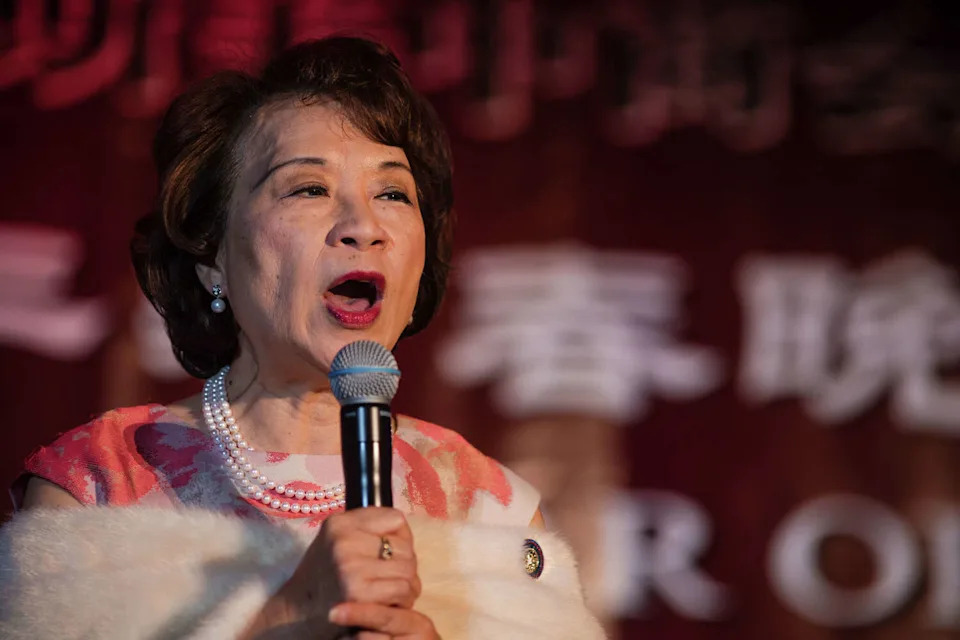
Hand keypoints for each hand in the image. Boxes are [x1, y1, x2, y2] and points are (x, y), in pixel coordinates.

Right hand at [246, 508, 426, 638]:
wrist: (297, 614)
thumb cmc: (325, 577)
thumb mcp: (338, 541)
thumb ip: (369, 530)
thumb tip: (405, 532)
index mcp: (340, 523)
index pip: (396, 519)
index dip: (398, 539)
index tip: (384, 556)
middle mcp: (344, 540)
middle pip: (406, 547)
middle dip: (404, 567)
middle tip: (387, 581)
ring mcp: (350, 566)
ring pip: (409, 570)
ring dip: (406, 587)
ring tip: (387, 594)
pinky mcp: (359, 593)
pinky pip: (403, 589)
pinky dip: (402, 601)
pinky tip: (385, 605)